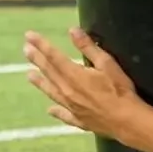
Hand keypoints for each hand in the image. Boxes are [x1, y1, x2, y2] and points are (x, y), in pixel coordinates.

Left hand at [23, 28, 142, 140]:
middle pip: (49, 72)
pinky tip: (50, 110)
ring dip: (40, 82)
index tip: (29, 35)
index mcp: (74, 75)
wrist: (126, 120)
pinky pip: (63, 114)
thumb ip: (89, 48)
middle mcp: (67, 90)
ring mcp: (71, 106)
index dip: (41, 44)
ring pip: (51, 91)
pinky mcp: (78, 120)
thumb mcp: (107, 64)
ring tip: (29, 75)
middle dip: (37, 59)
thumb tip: (73, 31)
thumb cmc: (120, 90)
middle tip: (26, 49)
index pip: (53, 56)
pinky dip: (56, 111)